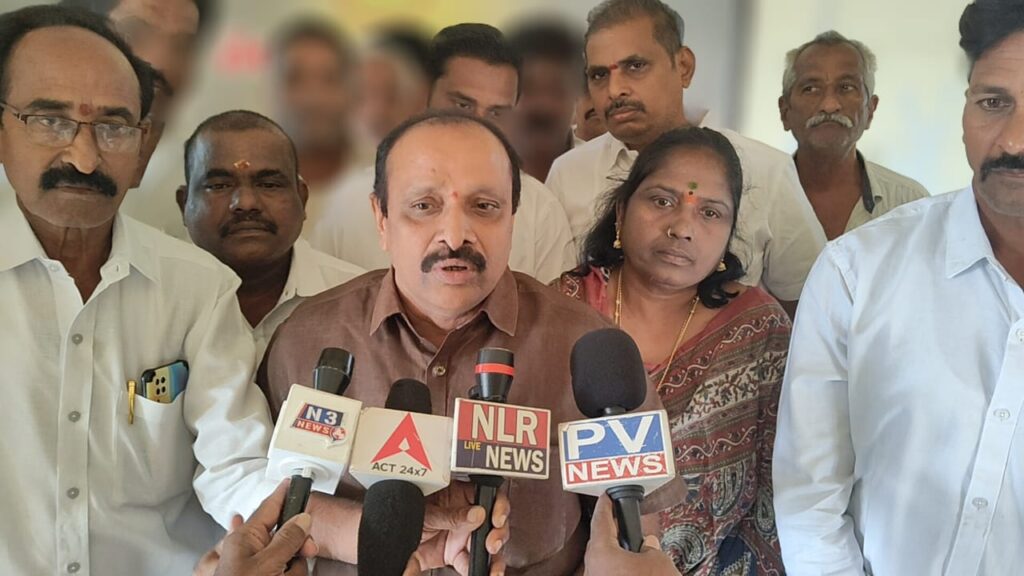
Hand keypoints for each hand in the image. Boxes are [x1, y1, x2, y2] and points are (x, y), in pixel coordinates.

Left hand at [194, 480, 318, 575]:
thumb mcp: (267, 564)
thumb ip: (286, 540)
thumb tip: (302, 519)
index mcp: (244, 539)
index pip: (269, 508)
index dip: (283, 494)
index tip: (293, 481)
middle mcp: (251, 550)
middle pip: (285, 536)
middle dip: (297, 548)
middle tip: (306, 552)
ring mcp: (260, 567)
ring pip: (291, 558)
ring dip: (293, 571)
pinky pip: (289, 572)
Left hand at [409, 480, 509, 574]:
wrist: (388, 540)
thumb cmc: (404, 513)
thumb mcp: (428, 513)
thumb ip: (452, 515)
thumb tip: (477, 514)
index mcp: (460, 496)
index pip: (489, 495)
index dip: (499, 506)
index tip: (497, 518)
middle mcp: (466, 515)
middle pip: (495, 522)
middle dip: (499, 534)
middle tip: (492, 544)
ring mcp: (463, 536)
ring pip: (489, 545)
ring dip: (495, 558)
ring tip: (494, 568)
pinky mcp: (457, 555)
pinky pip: (473, 564)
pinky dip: (481, 571)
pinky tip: (485, 574)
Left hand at [583, 494, 678, 575]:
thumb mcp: (658, 561)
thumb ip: (652, 546)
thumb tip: (649, 544)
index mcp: (601, 552)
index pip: (600, 518)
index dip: (605, 504)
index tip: (606, 495)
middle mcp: (592, 566)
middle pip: (601, 541)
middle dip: (615, 532)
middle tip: (626, 523)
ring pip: (605, 560)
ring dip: (619, 553)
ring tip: (637, 553)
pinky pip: (609, 572)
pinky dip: (620, 568)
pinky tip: (635, 570)